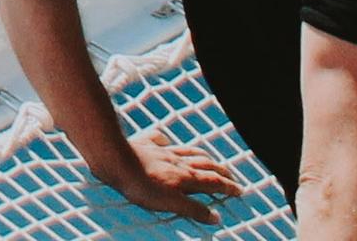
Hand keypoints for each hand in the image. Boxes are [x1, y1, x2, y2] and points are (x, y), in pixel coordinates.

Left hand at [93, 133, 241, 224]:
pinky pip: (159, 139)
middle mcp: (178, 162)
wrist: (117, 161)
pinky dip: (166, 141)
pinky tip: (166, 141)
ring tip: (209, 158)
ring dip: (202, 155)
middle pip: (205, 164)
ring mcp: (162, 151)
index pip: (213, 182)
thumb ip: (193, 210)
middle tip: (231, 175)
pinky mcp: (145, 144)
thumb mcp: (171, 204)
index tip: (240, 190)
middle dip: (221, 170)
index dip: (228, 187)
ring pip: (188, 151)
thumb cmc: (142, 186)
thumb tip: (216, 217)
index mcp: (186, 177)